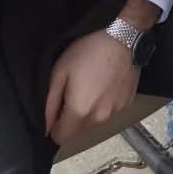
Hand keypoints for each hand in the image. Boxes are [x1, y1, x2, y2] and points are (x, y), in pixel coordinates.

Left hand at [44, 29, 139, 145]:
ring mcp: (116, 111)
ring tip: (94, 83)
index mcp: (79, 112)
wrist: (124, 36)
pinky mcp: (128, 103)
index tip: (59, 106)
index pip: (60, 137)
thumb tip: (44, 127)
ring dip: (91, 110)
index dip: (55, 124)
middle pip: (78, 129)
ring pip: (95, 120)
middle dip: (74, 116)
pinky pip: (111, 111)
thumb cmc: (89, 50)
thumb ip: (49, 104)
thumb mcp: (60, 71)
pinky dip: (107, 102)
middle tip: (76, 89)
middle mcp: (99, 118)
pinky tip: (108, 83)